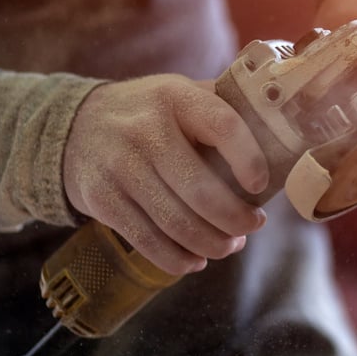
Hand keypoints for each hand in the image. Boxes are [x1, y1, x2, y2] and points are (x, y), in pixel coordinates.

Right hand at [62, 74, 269, 274]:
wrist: (72, 126)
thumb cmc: (148, 114)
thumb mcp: (179, 94)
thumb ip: (222, 108)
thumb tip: (283, 134)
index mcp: (175, 97)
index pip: (223, 126)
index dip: (249, 159)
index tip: (261, 185)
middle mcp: (145, 129)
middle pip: (201, 190)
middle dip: (236, 219)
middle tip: (253, 226)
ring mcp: (119, 166)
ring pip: (177, 222)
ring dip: (212, 244)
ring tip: (229, 245)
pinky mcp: (101, 199)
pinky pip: (147, 241)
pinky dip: (177, 259)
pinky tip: (195, 261)